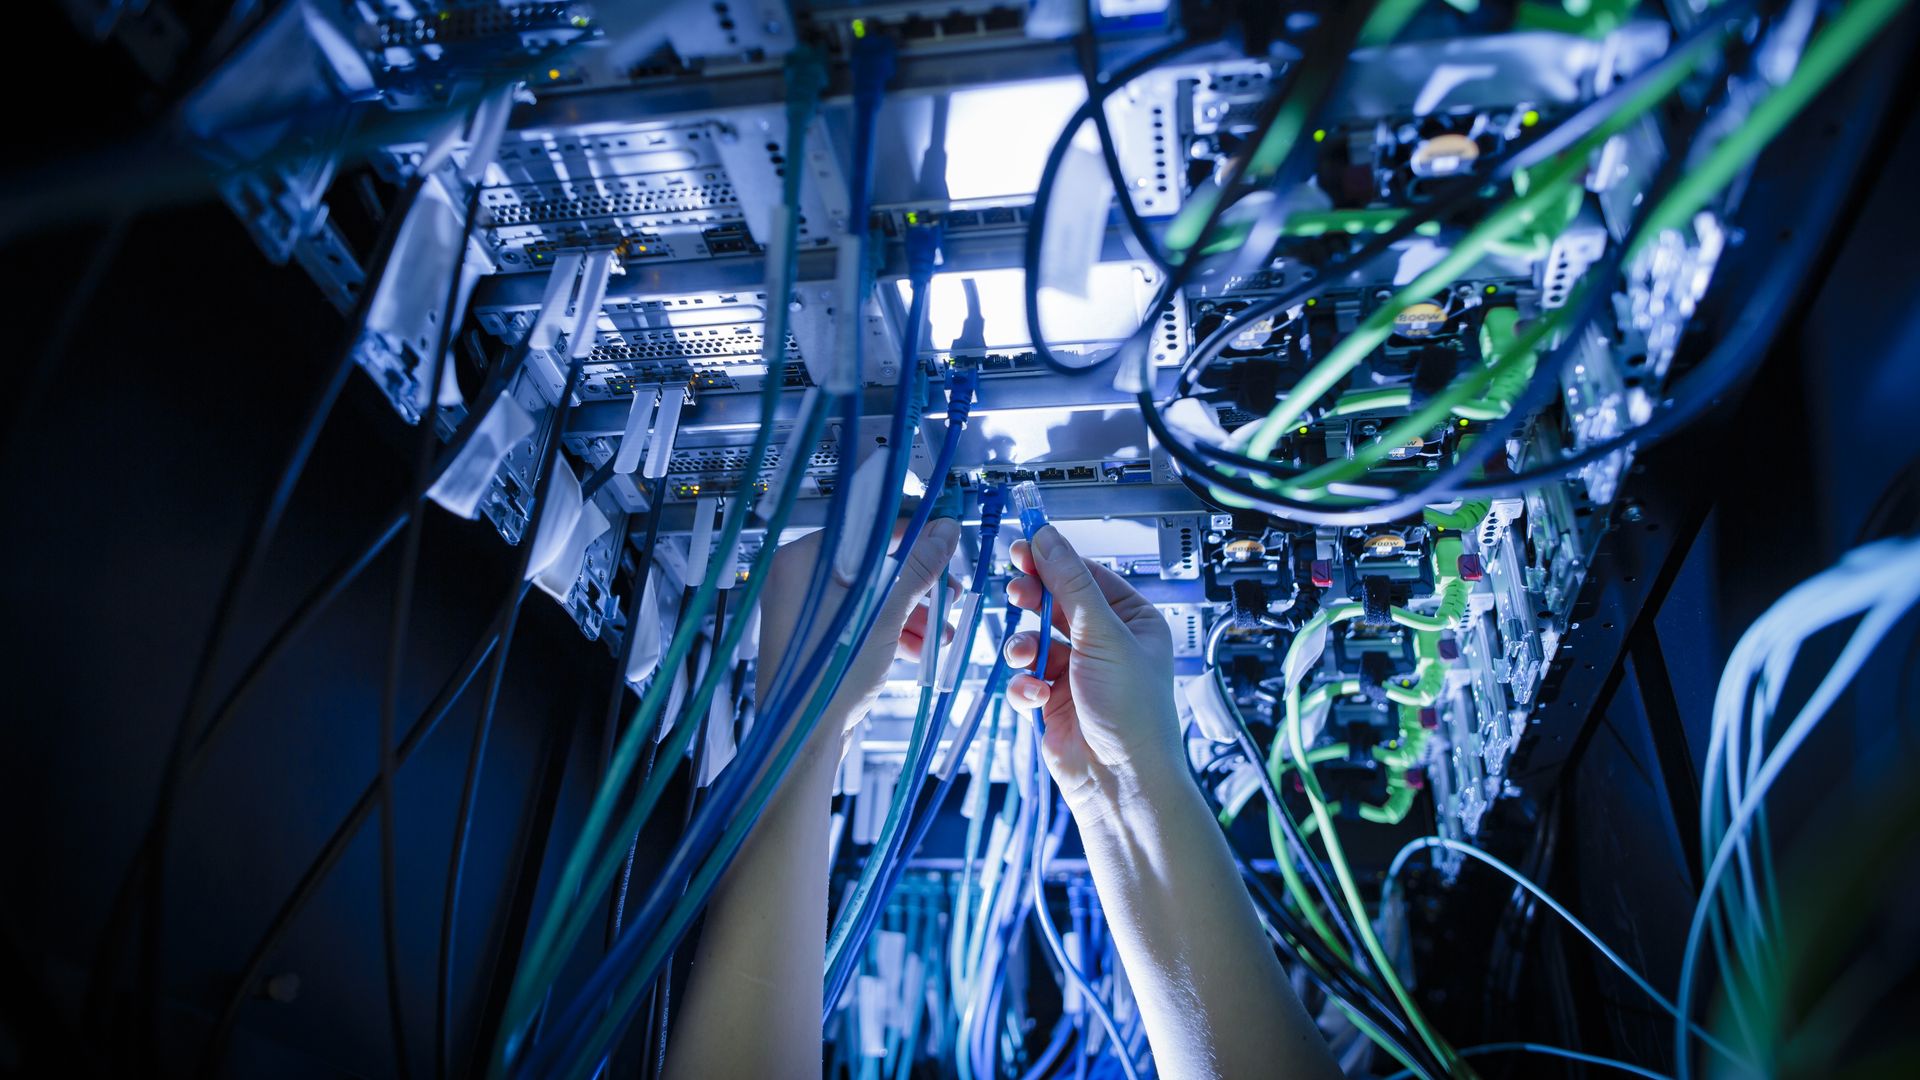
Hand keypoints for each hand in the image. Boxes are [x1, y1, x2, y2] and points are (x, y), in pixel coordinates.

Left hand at [756, 517, 960, 755]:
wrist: (803, 739)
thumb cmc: (829, 675)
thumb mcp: (884, 614)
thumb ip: (916, 569)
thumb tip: (945, 532)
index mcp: (804, 560)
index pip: (867, 530)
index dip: (913, 537)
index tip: (946, 544)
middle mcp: (801, 581)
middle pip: (875, 565)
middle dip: (918, 583)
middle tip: (949, 594)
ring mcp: (810, 613)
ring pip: (874, 597)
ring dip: (913, 612)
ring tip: (943, 629)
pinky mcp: (822, 641)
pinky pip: (864, 622)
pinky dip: (894, 631)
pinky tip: (923, 648)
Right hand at [1003, 525, 1180, 816]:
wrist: (1120, 783)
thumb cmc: (1133, 714)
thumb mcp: (1103, 635)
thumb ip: (1071, 584)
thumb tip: (1048, 539)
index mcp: (1132, 622)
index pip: (1087, 577)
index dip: (1054, 562)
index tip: (1024, 546)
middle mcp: (1106, 645)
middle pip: (1057, 605)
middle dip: (1034, 602)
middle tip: (1017, 591)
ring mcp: (1078, 673)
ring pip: (1035, 641)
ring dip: (1024, 647)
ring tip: (1026, 657)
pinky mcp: (1054, 701)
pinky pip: (1026, 678)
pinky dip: (1024, 685)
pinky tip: (1034, 695)